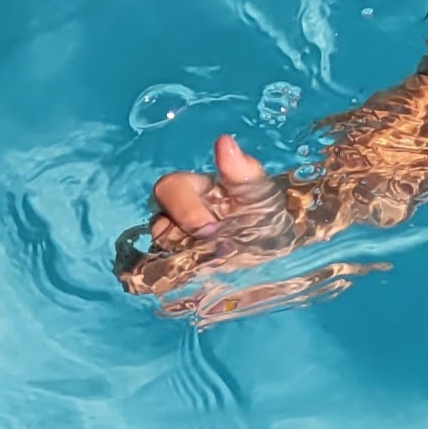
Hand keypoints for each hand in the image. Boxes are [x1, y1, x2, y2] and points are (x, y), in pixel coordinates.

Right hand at [114, 134, 379, 324]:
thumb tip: (224, 141)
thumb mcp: (260, 192)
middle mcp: (175, 216)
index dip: (185, 208)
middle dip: (185, 240)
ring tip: (215, 266)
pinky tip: (186, 287)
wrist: (275, 252)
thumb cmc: (264, 214)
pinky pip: (152, 278)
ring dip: (184, 262)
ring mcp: (173, 245)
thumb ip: (242, 171)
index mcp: (194, 190)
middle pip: (158, 225)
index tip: (211, 227)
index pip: (168, 188)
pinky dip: (162, 283)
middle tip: (218, 250)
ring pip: (157, 253)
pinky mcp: (174, 272)